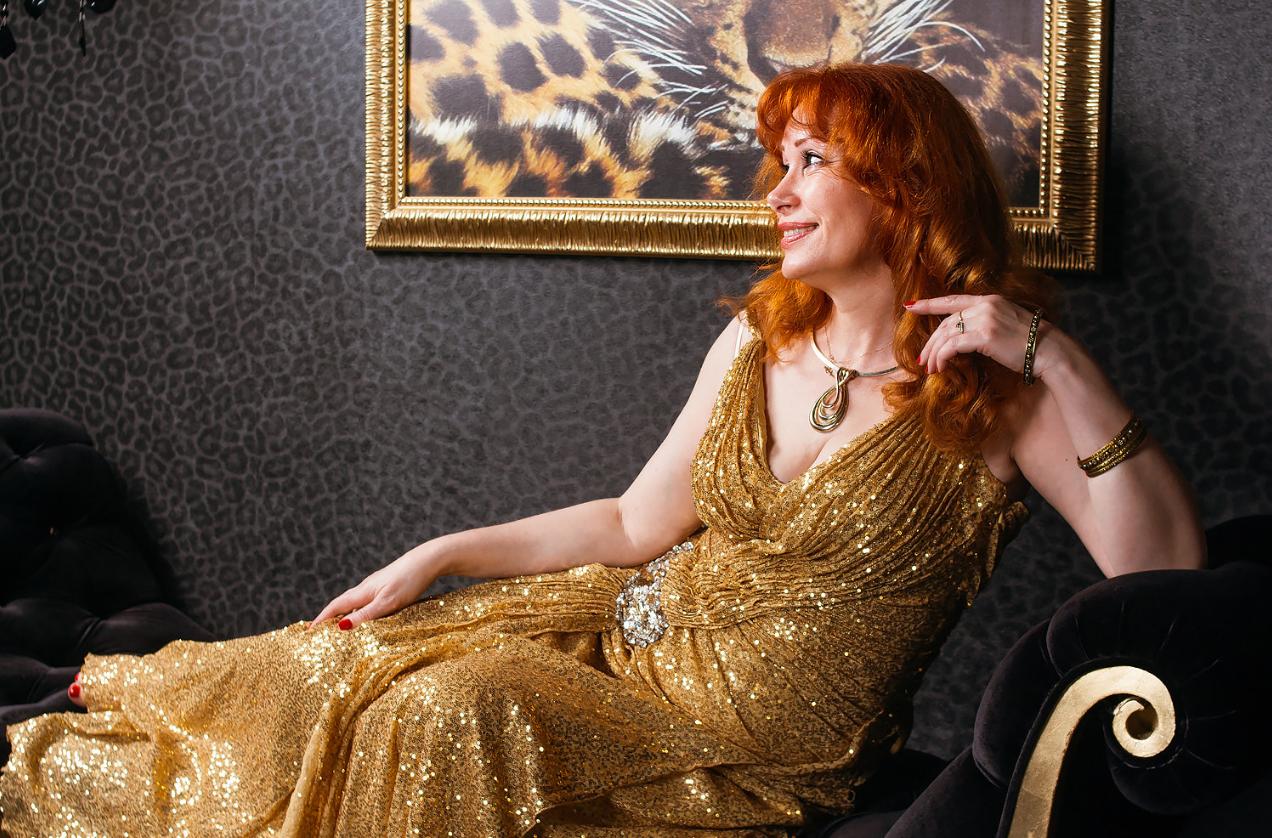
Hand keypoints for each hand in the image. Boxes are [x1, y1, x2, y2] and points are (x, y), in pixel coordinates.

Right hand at [307, 546, 442, 630]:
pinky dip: (360, 613)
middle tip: (317, 635)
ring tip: (338, 632)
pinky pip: (367, 603)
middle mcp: (366, 588)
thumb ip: (365, 615)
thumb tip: (340, 627)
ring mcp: (377, 586)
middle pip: (341, 605)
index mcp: (362, 592)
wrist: (429, 560)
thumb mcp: (388, 602)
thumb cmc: (409, 580)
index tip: (308, 633)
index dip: (321, 620)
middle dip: (328, 619)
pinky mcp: (388, 587)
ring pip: (355, 604)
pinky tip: (366, 620)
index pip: (335, 607)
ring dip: (344, 616)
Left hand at [905, 294, 1053, 377]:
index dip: (929, 304)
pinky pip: (953, 346)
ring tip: (931, 368)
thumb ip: (984, 323)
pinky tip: (941, 368)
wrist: (1049, 350)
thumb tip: (962, 338)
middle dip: (931, 342)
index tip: (911, 306)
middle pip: (945, 322)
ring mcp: (985, 319)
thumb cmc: (1029, 343)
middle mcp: (985, 306)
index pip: (952, 300)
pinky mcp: (985, 336)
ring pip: (946, 335)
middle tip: (922, 359)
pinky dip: (943, 357)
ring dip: (935, 353)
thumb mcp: (1005, 324)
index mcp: (989, 300)